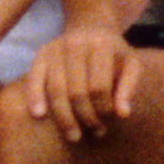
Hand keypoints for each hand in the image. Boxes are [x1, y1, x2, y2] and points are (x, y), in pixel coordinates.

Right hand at [28, 24, 144, 141]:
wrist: (91, 27)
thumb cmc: (113, 54)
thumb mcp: (130, 64)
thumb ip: (129, 87)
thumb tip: (123, 114)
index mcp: (101, 45)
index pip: (99, 87)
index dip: (103, 109)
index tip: (108, 122)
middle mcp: (76, 44)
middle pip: (77, 91)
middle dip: (86, 117)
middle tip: (94, 132)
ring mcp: (56, 48)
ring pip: (56, 90)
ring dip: (65, 117)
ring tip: (74, 136)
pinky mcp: (41, 53)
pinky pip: (34, 79)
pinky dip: (34, 97)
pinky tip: (39, 115)